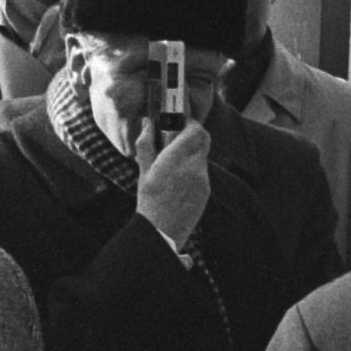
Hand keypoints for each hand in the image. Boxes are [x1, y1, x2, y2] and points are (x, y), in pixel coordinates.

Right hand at [135, 117, 211, 248]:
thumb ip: (146, 143)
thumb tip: (148, 122)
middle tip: (180, 136)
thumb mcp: (143, 170)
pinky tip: (179, 179)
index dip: (190, 122)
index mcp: (176, 159)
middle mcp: (193, 166)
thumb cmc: (149, 199)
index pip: (195, 130)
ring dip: (192, 152)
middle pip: (204, 139)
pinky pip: (203, 172)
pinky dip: (194, 168)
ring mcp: (203, 179)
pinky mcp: (207, 190)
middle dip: (194, 133)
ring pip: (203, 156)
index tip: (181, 120)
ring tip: (175, 161)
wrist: (162, 230)